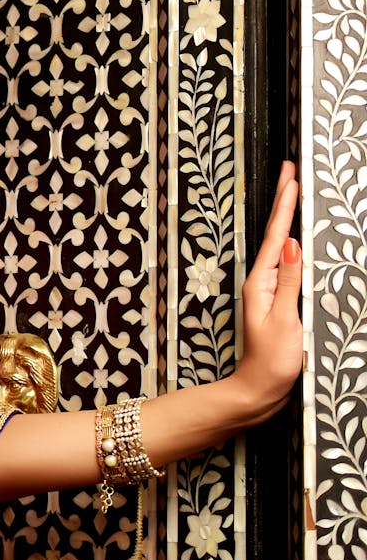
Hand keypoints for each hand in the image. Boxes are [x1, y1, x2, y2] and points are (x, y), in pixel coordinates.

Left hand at [234, 160, 302, 418]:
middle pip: (276, 233)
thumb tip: (290, 244)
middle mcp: (262, 281)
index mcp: (260, 282)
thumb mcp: (285, 320)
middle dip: (283, 201)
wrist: (261, 390)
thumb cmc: (272, 361)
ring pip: (281, 245)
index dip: (284, 205)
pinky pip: (288, 264)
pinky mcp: (279, 301)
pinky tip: (300, 238)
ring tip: (294, 192)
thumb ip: (288, 282)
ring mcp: (270, 290)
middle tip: (290, 169)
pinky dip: (295, 243)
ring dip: (288, 218)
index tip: (291, 176)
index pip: (275, 235)